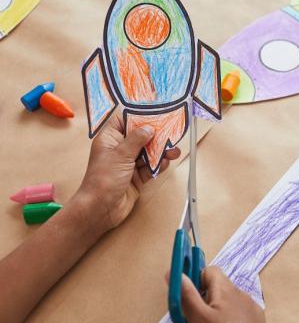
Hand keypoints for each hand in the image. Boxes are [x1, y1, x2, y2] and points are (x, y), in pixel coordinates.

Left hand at [73, 112, 180, 237]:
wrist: (100, 209)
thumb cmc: (104, 179)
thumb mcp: (121, 155)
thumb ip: (136, 140)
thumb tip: (148, 128)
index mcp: (110, 139)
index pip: (124, 121)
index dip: (139, 116)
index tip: (155, 113)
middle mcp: (119, 149)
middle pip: (140, 137)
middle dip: (156, 136)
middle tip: (171, 132)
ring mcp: (128, 164)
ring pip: (148, 153)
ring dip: (161, 151)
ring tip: (174, 150)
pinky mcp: (136, 177)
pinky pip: (150, 168)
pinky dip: (158, 165)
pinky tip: (166, 162)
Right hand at [174, 266, 272, 322]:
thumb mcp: (200, 319)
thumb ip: (186, 295)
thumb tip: (175, 272)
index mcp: (227, 288)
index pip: (208, 271)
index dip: (194, 281)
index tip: (184, 298)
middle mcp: (240, 294)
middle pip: (212, 293)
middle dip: (196, 308)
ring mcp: (249, 310)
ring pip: (221, 308)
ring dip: (206, 320)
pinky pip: (233, 319)